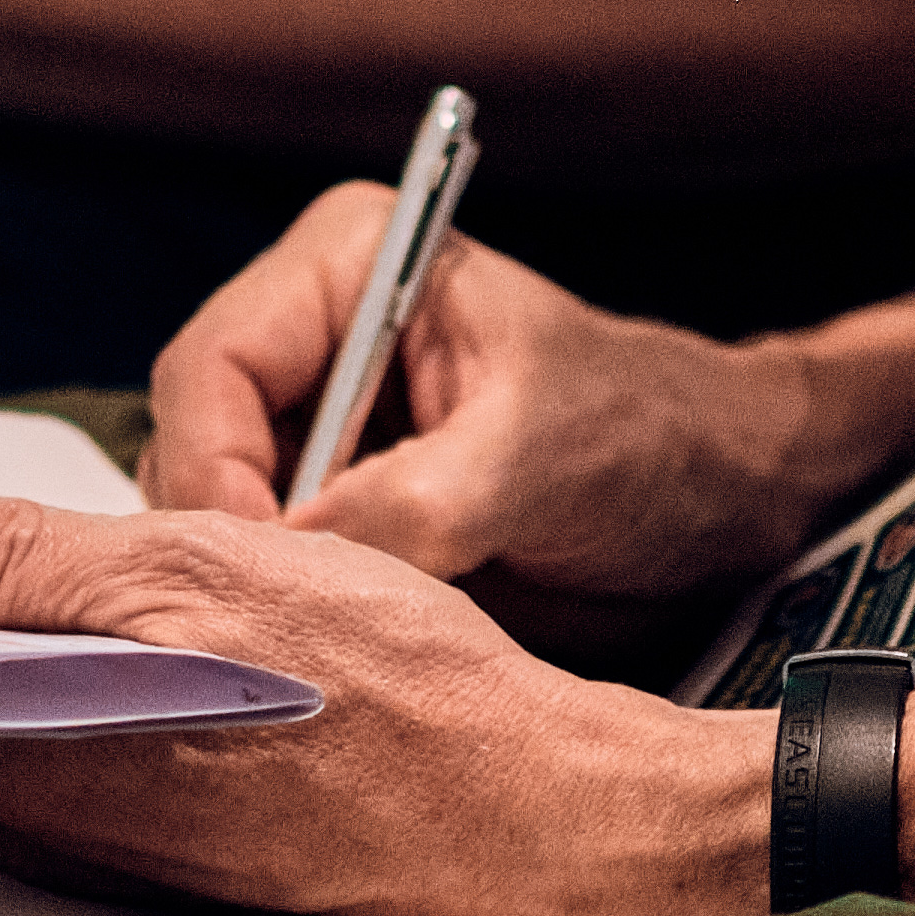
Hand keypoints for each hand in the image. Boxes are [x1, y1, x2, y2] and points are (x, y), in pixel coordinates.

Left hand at [0, 476, 763, 915]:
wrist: (524, 810)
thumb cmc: (377, 689)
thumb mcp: (188, 574)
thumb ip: (11, 559)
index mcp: (24, 768)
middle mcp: (45, 827)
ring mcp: (107, 837)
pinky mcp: (168, 829)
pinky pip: (38, 754)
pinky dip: (4, 680)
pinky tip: (34, 611)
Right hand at [145, 197, 914, 620]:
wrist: (724, 503)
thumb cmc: (650, 436)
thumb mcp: (537, 456)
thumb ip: (416, 499)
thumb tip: (296, 562)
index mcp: (345, 264)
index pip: (209, 368)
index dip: (214, 472)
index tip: (265, 566)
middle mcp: (312, 340)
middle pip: (190, 449)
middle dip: (229, 541)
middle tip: (284, 625)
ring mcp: (318, 432)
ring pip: (217, 523)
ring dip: (261, 587)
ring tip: (326, 641)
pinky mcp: (338, 513)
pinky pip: (270, 572)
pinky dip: (290, 616)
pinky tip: (341, 651)